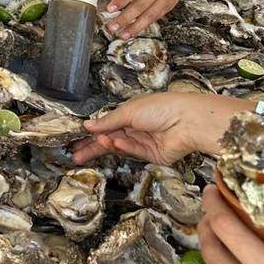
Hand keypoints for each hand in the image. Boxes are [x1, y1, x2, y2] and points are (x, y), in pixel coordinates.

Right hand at [71, 92, 213, 165]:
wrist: (187, 122)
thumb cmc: (160, 108)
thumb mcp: (128, 111)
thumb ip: (107, 121)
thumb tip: (88, 125)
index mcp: (129, 113)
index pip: (105, 125)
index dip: (91, 132)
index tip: (76, 139)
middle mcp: (134, 128)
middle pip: (109, 139)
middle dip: (92, 146)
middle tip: (75, 155)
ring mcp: (142, 142)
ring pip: (118, 147)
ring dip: (107, 145)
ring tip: (97, 144)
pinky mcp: (151, 155)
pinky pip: (133, 152)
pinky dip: (123, 147)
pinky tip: (115, 143)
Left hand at [106, 0, 191, 38]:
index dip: (121, 1)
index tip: (110, 9)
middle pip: (140, 6)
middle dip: (125, 19)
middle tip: (113, 27)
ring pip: (149, 16)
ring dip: (135, 27)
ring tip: (123, 35)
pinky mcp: (169, 6)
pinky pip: (156, 17)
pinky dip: (145, 25)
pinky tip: (136, 30)